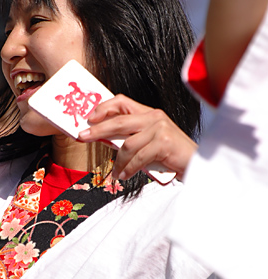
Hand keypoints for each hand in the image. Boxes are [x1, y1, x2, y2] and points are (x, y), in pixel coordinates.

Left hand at [78, 95, 197, 180]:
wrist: (196, 165)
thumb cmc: (169, 156)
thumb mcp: (147, 143)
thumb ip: (129, 138)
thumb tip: (101, 138)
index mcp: (149, 114)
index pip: (123, 102)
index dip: (104, 107)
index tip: (89, 118)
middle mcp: (155, 117)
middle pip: (119, 121)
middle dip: (98, 130)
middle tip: (82, 137)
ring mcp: (160, 128)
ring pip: (127, 144)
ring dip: (118, 162)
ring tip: (115, 173)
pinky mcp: (164, 143)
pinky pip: (138, 157)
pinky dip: (129, 169)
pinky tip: (124, 176)